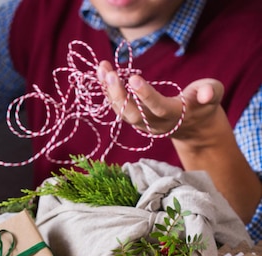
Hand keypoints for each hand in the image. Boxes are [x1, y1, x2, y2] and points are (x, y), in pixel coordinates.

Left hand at [96, 61, 224, 145]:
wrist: (194, 126)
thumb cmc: (204, 104)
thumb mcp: (214, 94)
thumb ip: (211, 92)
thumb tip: (206, 93)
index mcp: (176, 116)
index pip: (158, 107)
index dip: (145, 95)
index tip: (133, 78)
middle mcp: (156, 123)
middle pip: (133, 114)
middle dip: (119, 95)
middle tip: (109, 74)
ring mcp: (143, 123)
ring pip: (122, 111)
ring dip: (109, 91)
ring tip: (102, 69)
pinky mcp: (134, 118)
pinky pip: (118, 107)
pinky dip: (108, 91)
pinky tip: (102, 73)